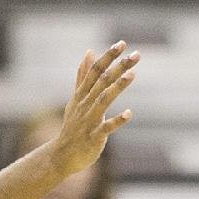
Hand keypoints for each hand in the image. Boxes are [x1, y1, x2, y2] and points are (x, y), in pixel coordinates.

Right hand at [49, 41, 137, 178]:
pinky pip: (106, 127)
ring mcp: (89, 120)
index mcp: (83, 94)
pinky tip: (129, 113)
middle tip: (136, 55)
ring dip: (118, 87)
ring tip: (132, 74)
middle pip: (102, 81)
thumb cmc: (74, 125)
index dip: (108, 56)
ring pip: (104, 100)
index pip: (95, 70)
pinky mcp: (94, 136)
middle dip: (119, 67)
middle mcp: (86, 104)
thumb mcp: (76, 97)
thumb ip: (83, 75)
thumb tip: (89, 52)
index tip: (123, 43)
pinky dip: (117, 120)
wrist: (62, 154)